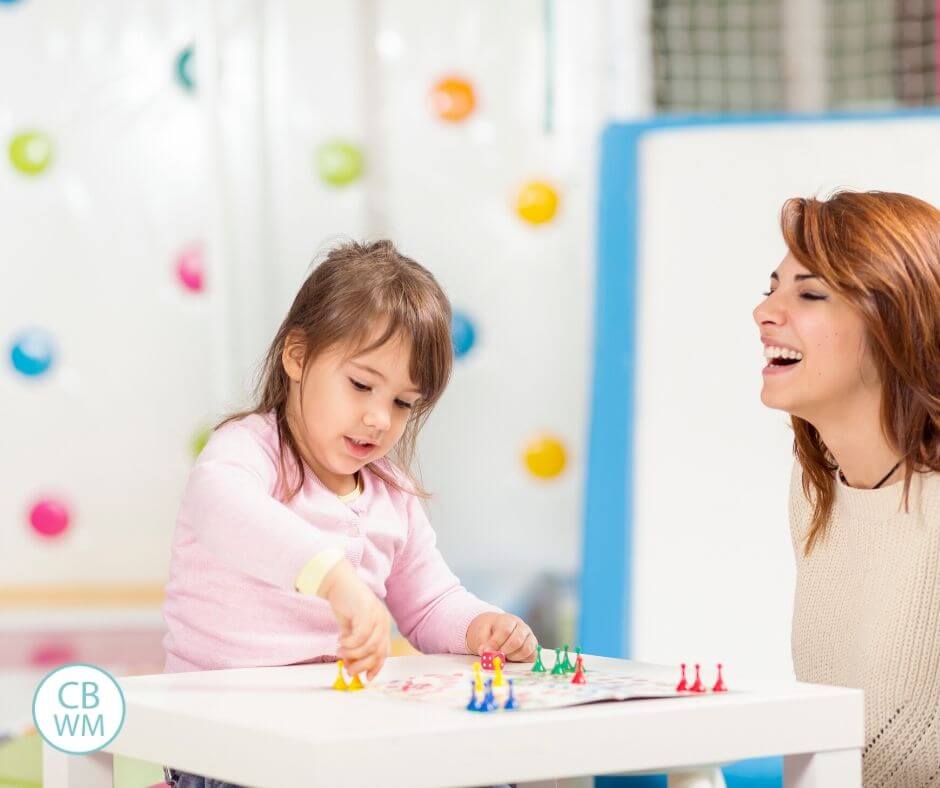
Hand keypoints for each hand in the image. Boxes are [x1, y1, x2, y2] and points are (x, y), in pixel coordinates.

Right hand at [318, 559, 390, 680]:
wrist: (338, 582)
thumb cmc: (344, 604)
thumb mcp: (350, 629)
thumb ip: (353, 646)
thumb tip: (350, 665)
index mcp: (382, 625)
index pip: (384, 652)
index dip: (375, 667)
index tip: (366, 678)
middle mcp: (383, 621)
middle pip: (378, 652)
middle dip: (362, 665)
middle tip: (347, 669)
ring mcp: (377, 615)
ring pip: (370, 646)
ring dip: (353, 654)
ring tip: (340, 652)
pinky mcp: (367, 611)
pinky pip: (361, 636)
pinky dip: (350, 643)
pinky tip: (340, 640)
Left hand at [465, 612, 536, 661]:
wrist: (495, 629)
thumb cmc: (489, 630)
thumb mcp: (481, 632)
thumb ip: (483, 642)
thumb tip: (485, 652)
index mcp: (508, 620)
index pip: (505, 631)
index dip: (495, 643)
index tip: (486, 652)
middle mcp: (522, 627)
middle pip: (517, 640)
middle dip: (505, 652)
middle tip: (496, 656)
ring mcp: (530, 637)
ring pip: (526, 650)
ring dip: (513, 657)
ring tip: (504, 657)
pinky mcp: (533, 648)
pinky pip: (532, 657)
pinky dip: (521, 661)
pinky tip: (512, 659)